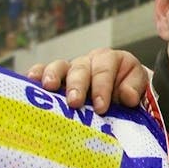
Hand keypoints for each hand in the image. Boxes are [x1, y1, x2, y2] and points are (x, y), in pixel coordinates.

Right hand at [27, 48, 148, 113]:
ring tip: (49, 88)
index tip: (101, 107)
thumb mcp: (138, 86)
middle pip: (80, 69)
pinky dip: (37, 74)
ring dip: (53, 76)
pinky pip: (44, 72)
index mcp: (110, 60)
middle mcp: (88, 61)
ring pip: (60, 67)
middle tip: (75, 102)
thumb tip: (127, 96)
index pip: (104, 70)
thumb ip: (135, 89)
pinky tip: (30, 80)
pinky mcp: (57, 78)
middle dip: (77, 85)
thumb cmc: (128, 89)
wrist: (121, 90)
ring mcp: (70, 68)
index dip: (102, 88)